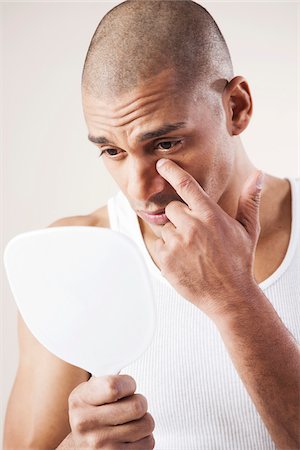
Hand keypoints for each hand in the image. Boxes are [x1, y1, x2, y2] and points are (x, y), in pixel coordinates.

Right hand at [68, 375, 154, 448]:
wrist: (80, 449)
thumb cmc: (91, 414)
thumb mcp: (89, 393)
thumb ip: (106, 380)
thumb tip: (127, 358)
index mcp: (80, 400)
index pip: (114, 387)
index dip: (129, 384)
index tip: (127, 386)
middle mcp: (86, 424)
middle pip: (137, 406)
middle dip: (140, 402)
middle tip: (132, 404)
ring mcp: (101, 445)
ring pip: (147, 423)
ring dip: (143, 420)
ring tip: (130, 421)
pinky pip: (148, 442)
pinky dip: (144, 438)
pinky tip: (131, 436)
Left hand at [153, 159, 263, 318]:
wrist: (229, 296)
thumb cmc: (239, 261)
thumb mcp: (248, 230)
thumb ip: (249, 200)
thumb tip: (258, 174)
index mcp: (210, 215)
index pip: (186, 185)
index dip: (171, 172)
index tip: (161, 164)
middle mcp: (191, 226)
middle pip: (172, 208)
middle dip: (180, 217)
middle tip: (195, 235)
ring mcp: (177, 243)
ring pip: (165, 227)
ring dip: (174, 235)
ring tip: (192, 251)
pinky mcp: (165, 259)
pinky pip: (158, 245)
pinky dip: (167, 251)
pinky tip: (183, 260)